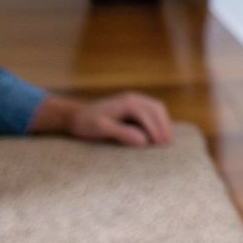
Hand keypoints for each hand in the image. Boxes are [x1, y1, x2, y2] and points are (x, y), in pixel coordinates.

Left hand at [32, 92, 172, 146]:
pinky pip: (152, 111)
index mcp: (127, 102)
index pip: (147, 115)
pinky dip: (159, 121)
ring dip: (164, 122)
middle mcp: (133, 98)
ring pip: (156, 108)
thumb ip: (122, 133)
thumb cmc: (86, 123)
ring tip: (166, 140)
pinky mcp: (133, 106)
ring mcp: (134, 100)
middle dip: (164, 125)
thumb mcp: (101, 129)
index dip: (155, 129)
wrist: (76, 115)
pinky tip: (159, 133)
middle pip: (156, 108)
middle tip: (167, 144)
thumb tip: (143, 141)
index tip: (159, 144)